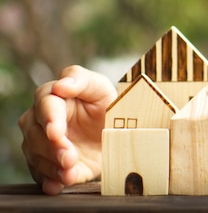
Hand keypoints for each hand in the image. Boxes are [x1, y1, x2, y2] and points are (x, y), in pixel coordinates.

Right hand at [18, 65, 116, 194]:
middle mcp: (42, 120)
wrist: (116, 134)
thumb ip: (82, 80)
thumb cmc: (106, 105)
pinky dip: (50, 180)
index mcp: (54, 97)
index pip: (44, 103)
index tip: (55, 132)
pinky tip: (60, 184)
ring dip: (52, 166)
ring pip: (35, 155)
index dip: (49, 118)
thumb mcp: (101, 88)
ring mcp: (42, 143)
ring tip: (70, 172)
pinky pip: (41, 174)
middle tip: (69, 157)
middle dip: (51, 147)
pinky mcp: (49, 164)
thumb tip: (61, 85)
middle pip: (35, 132)